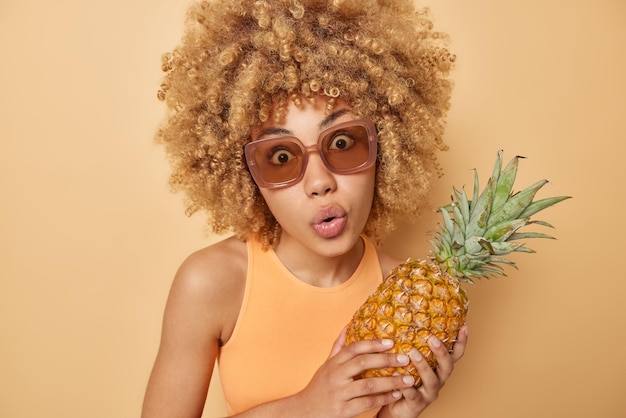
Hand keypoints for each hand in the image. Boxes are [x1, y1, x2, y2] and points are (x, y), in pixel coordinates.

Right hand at [293, 327, 417, 417]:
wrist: (304, 412)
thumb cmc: (319, 387)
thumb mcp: (326, 365)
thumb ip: (338, 347)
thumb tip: (348, 325)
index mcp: (333, 364)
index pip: (354, 348)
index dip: (372, 344)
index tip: (391, 342)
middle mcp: (335, 376)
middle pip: (362, 363)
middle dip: (386, 360)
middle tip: (404, 358)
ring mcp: (339, 393)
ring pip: (368, 384)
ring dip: (391, 382)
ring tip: (408, 379)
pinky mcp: (343, 410)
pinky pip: (368, 403)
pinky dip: (384, 398)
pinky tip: (397, 395)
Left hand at [377, 325, 468, 417]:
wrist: (397, 407)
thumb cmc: (405, 379)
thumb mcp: (412, 362)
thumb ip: (413, 345)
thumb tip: (407, 317)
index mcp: (439, 369)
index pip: (455, 355)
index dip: (462, 343)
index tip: (464, 327)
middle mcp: (439, 380)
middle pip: (447, 367)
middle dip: (441, 352)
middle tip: (431, 338)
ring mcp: (429, 392)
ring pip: (432, 380)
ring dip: (423, 365)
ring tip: (412, 353)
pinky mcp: (417, 403)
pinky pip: (413, 395)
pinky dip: (407, 386)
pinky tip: (399, 377)